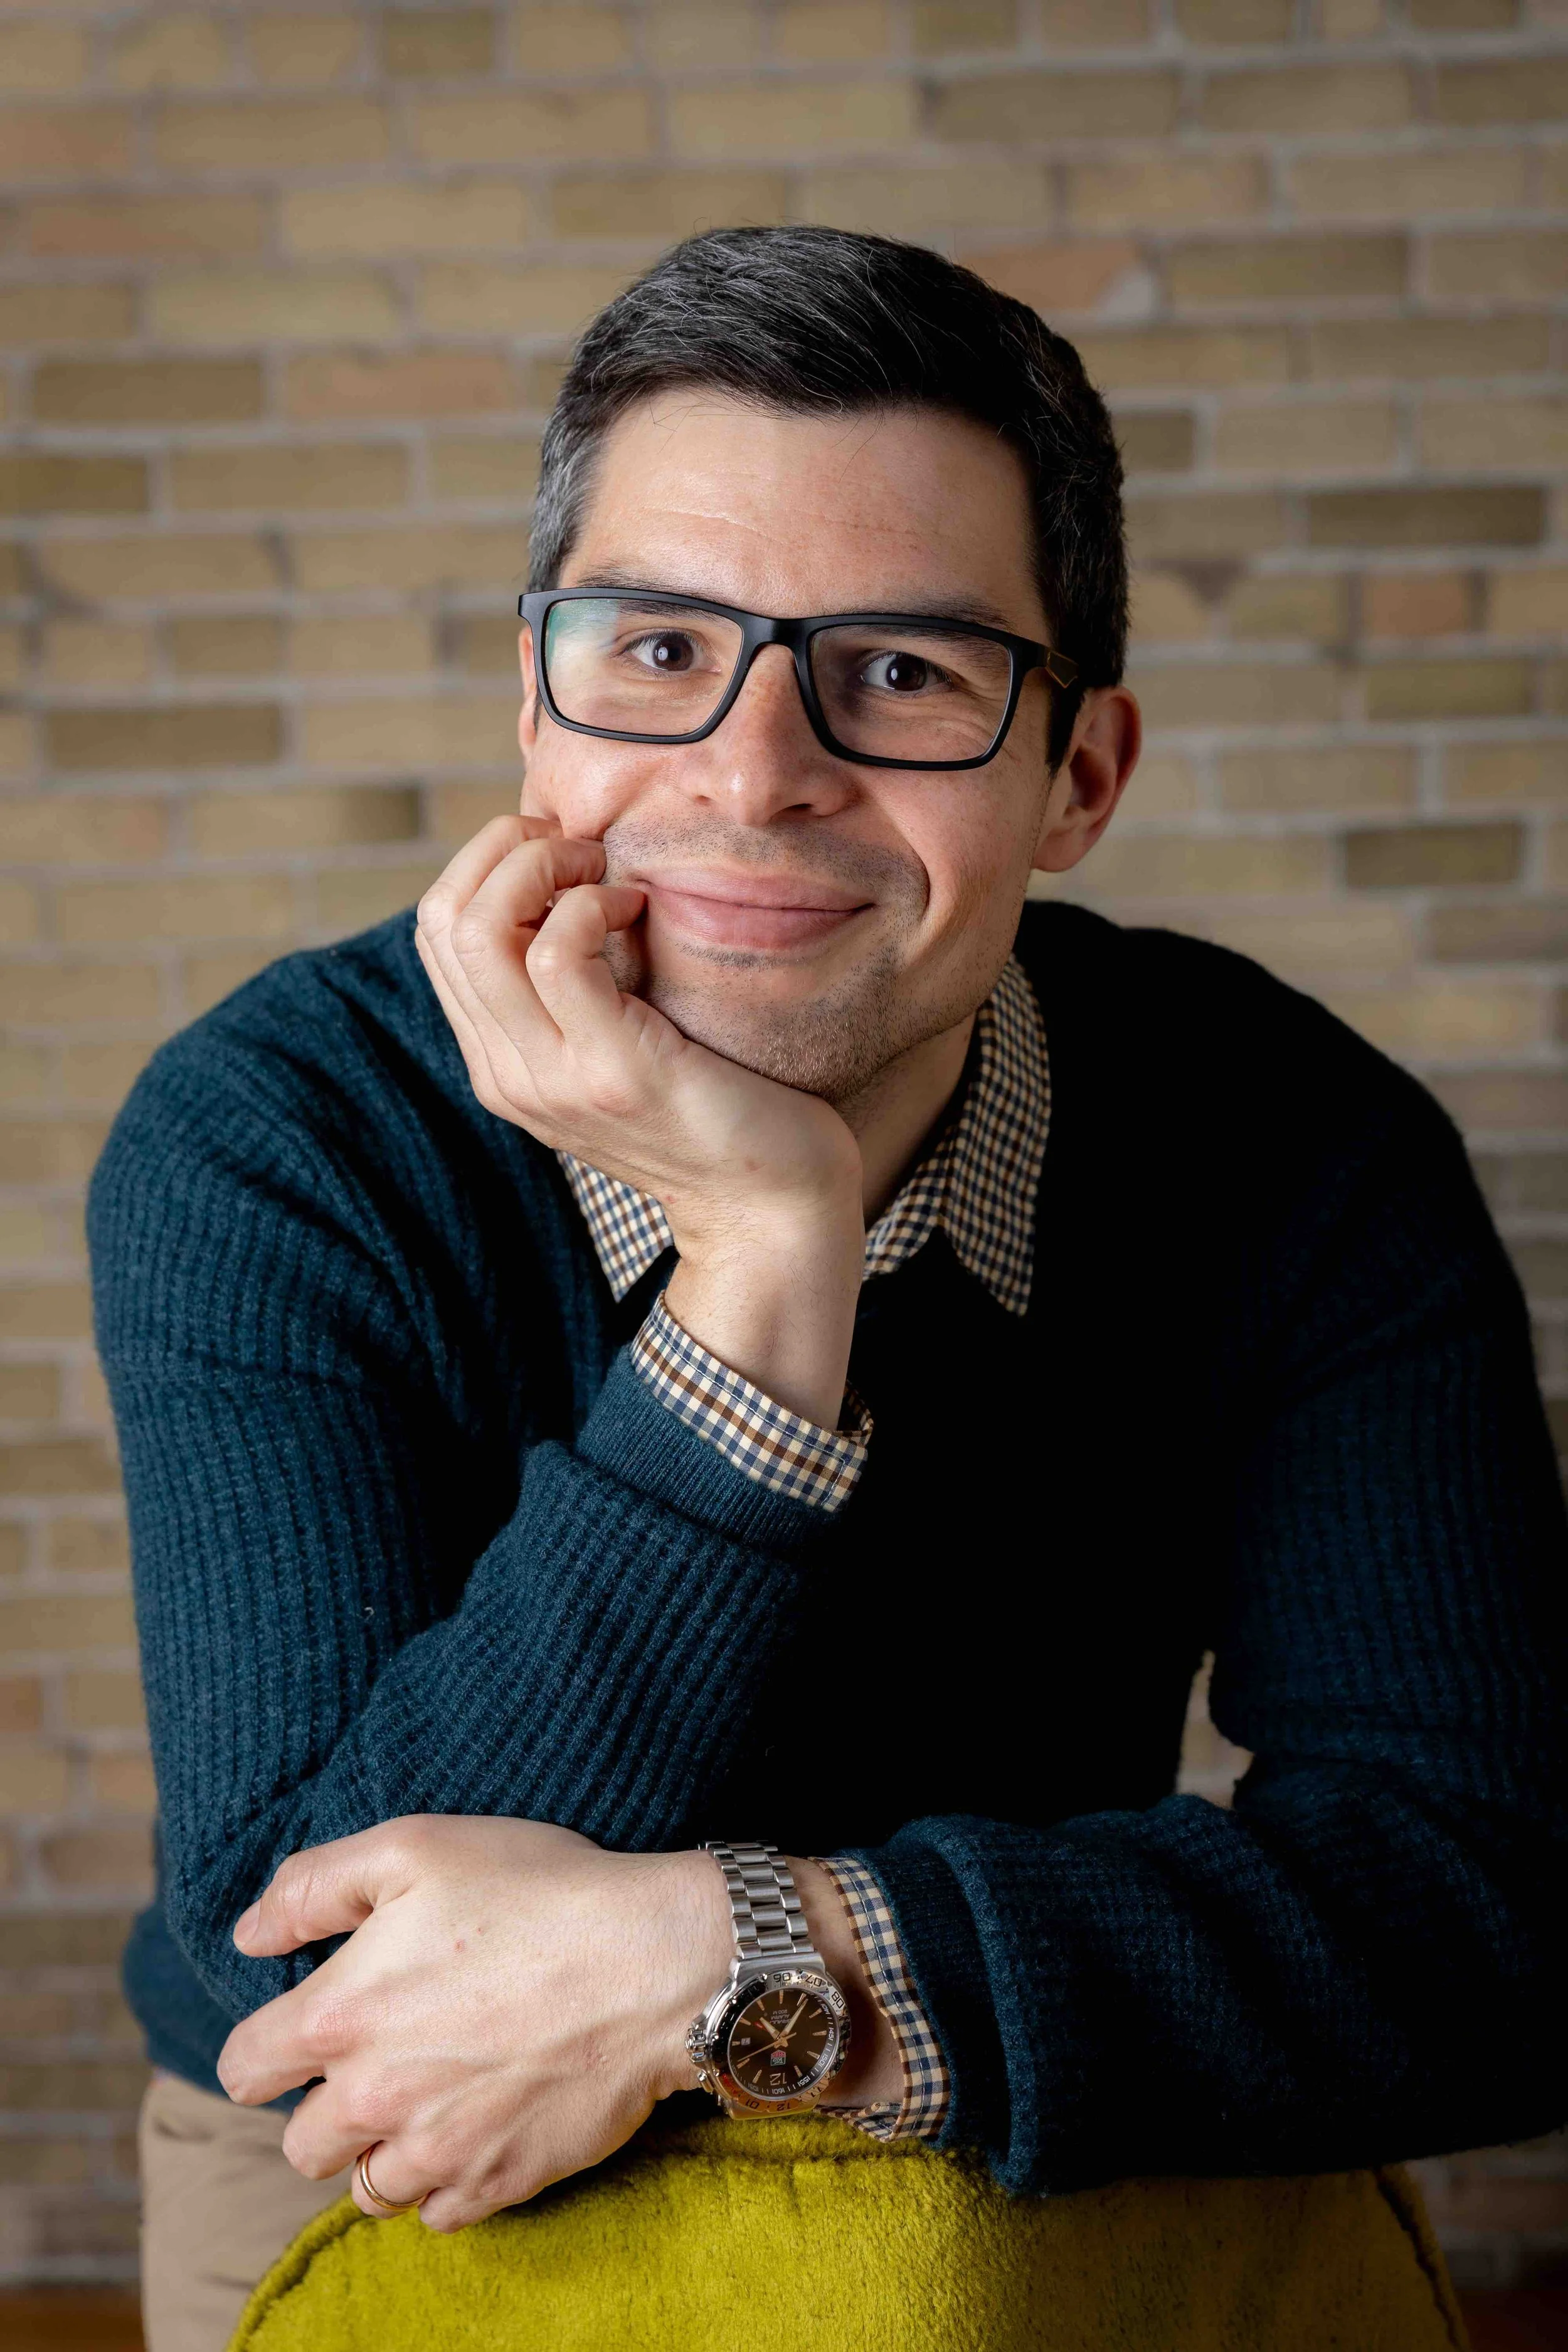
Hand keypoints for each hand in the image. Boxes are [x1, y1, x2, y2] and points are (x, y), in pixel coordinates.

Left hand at [217, 1817, 732, 2232]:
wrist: (650, 1961)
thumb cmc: (537, 1892)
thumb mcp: (415, 1848)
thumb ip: (312, 1887)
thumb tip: (249, 1936)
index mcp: (339, 2017)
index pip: (244, 2070)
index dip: (266, 2049)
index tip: (306, 2031)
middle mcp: (373, 2100)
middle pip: (300, 2146)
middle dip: (326, 2108)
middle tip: (381, 2063)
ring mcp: (437, 2150)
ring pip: (366, 2190)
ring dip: (382, 2151)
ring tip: (429, 2100)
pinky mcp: (498, 2181)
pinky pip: (436, 2215)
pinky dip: (444, 2182)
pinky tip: (474, 2128)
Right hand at [416, 816, 863, 1425]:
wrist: (770, 1210)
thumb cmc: (715, 1110)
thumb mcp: (619, 1050)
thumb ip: (577, 997)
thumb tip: (572, 889)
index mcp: (501, 1065)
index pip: (440, 933)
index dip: (489, 865)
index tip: (566, 853)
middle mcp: (509, 1075)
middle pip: (443, 921)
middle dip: (506, 849)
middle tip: (583, 850)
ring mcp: (553, 1078)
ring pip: (481, 928)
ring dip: (544, 866)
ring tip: (607, 873)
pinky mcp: (613, 1070)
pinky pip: (559, 951)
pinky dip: (593, 905)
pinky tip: (639, 910)